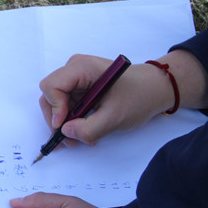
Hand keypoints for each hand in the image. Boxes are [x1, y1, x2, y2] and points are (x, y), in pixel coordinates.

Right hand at [39, 51, 207, 145]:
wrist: (157, 89)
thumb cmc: (140, 97)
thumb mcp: (115, 117)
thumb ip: (88, 129)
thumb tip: (65, 133)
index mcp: (82, 67)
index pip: (52, 86)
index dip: (54, 108)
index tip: (63, 127)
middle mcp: (75, 68)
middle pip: (50, 94)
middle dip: (57, 119)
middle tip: (68, 140)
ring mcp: (78, 77)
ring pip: (57, 101)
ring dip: (65, 122)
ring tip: (80, 139)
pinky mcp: (81, 86)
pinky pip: (67, 103)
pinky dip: (72, 119)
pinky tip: (85, 130)